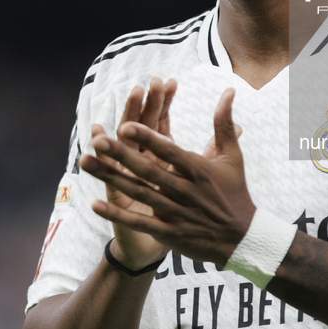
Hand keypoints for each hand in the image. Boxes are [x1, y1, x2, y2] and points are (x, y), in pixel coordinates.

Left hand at [79, 88, 254, 265]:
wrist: (242, 238)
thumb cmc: (235, 192)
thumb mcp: (232, 156)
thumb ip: (224, 123)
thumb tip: (228, 91)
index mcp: (198, 169)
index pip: (168, 151)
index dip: (147, 137)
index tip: (125, 124)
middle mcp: (184, 189)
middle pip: (147, 169)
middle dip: (121, 154)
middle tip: (97, 140)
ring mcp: (175, 212)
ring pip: (138, 192)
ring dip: (110, 178)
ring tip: (85, 163)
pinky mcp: (169, 232)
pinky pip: (139, 222)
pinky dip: (116, 214)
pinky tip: (94, 204)